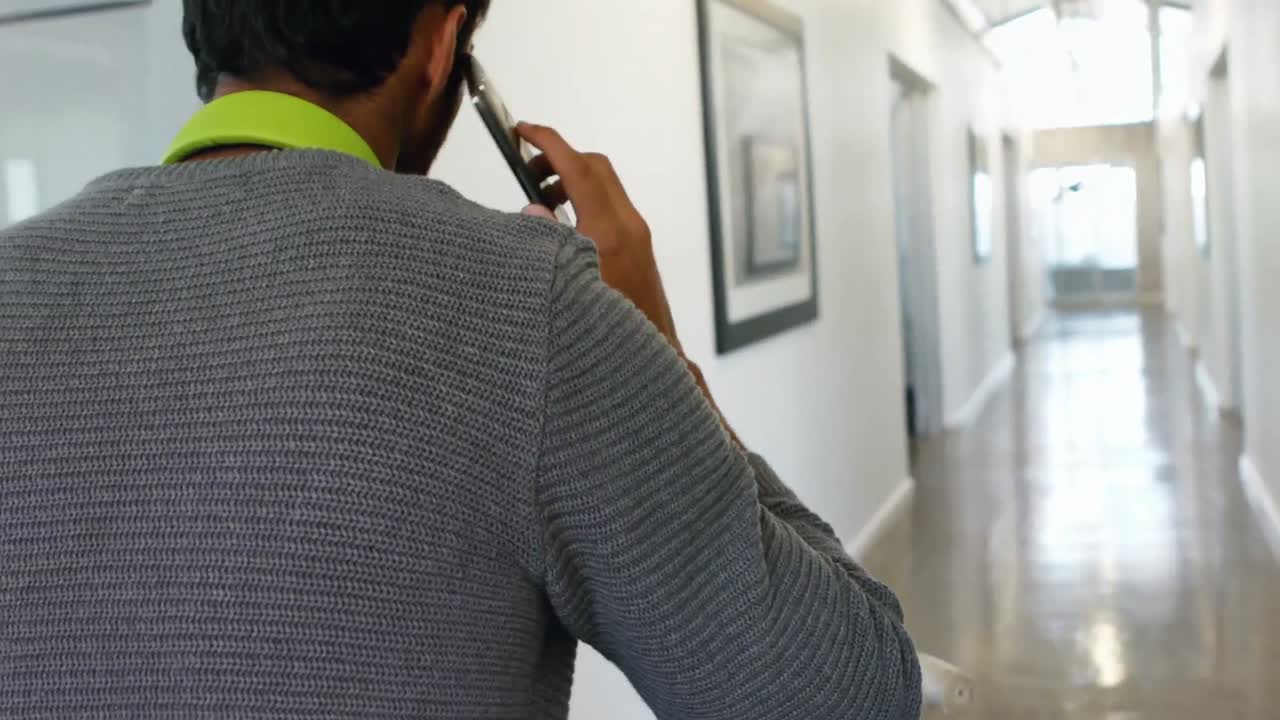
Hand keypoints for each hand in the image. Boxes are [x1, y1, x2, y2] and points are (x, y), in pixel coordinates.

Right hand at [517, 122, 680, 350]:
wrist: (652, 356)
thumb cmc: (608, 332)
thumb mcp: (568, 286)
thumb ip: (548, 241)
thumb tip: (533, 208)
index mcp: (608, 232)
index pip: (578, 169)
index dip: (548, 143)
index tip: (522, 129)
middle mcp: (628, 225)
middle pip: (595, 167)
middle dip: (559, 159)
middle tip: (527, 171)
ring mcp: (637, 234)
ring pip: (605, 185)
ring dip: (572, 180)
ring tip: (541, 202)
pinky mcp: (639, 246)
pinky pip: (611, 205)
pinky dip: (584, 200)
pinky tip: (563, 226)